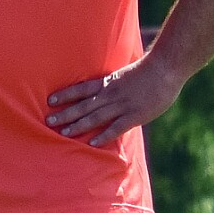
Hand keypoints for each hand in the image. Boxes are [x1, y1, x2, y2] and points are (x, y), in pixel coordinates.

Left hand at [46, 54, 182, 147]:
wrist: (165, 69)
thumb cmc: (149, 70)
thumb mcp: (126, 73)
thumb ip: (116, 83)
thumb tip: (108, 89)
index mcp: (108, 82)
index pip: (81, 89)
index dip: (65, 94)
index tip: (50, 100)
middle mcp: (110, 94)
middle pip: (83, 105)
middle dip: (65, 114)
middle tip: (48, 121)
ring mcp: (121, 105)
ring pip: (95, 117)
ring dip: (78, 126)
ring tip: (63, 133)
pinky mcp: (133, 116)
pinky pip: (115, 128)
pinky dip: (103, 135)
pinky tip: (92, 143)